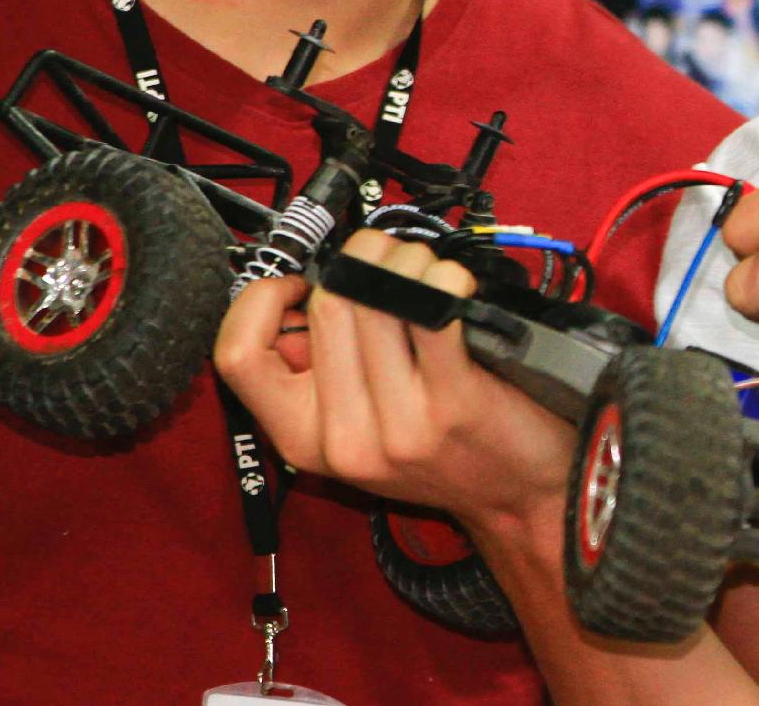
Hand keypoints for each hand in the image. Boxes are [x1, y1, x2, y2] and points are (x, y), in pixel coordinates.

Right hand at [215, 230, 573, 532]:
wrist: (521, 500)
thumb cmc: (446, 453)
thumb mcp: (359, 428)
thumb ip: (322, 374)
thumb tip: (306, 298)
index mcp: (302, 439)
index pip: (238, 356)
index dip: (260, 301)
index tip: (299, 284)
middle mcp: (343, 436)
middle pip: (325, 306)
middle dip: (359, 260)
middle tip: (386, 259)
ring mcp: (397, 423)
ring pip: (375, 297)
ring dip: (407, 261)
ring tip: (426, 271)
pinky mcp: (452, 403)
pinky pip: (432, 309)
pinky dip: (445, 280)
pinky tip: (456, 286)